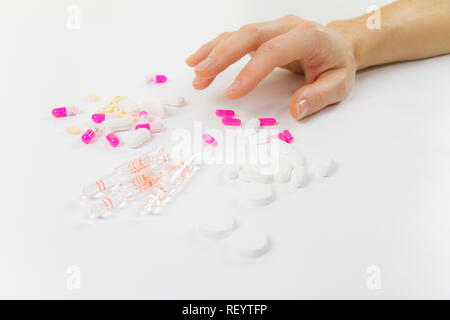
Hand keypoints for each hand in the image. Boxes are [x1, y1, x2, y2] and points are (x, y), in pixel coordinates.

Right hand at [186, 15, 356, 119]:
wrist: (339, 44)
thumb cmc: (338, 65)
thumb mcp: (339, 85)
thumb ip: (319, 97)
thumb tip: (295, 110)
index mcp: (308, 37)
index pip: (274, 51)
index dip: (250, 71)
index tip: (232, 93)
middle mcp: (287, 26)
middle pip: (249, 35)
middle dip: (222, 55)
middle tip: (201, 75)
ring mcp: (273, 27)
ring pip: (238, 33)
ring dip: (214, 52)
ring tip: (195, 73)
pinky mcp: (263, 33)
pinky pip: (236, 37)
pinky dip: (217, 48)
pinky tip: (200, 60)